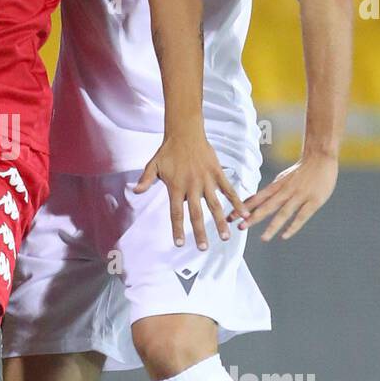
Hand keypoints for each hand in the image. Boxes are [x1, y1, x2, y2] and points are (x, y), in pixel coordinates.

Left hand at [135, 132, 247, 249]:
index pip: (176, 213)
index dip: (178, 229)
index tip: (180, 244)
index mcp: (176, 187)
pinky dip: (237, 202)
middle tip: (204, 248)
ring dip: (220, 222)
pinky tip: (244, 213)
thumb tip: (136, 191)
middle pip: (196, 214)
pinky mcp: (217, 173)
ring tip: (225, 237)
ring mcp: (206, 180)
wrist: (185, 132)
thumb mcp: (153, 165)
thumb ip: (146, 179)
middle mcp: (192, 186)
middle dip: (200, 232)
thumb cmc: (168, 150)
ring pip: (215, 205)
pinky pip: (228, 190)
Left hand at [239, 154, 338, 240]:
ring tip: (263, 238)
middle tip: (240, 228)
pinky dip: (293, 227)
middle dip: (252, 218)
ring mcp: (299, 196)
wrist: (321, 157)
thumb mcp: (282, 178)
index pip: (256, 198)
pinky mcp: (313, 201)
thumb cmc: (302, 169)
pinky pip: (301, 216)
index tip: (231, 217)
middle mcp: (285, 191)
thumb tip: (256, 201)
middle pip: (266, 206)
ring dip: (272, 226)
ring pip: (283, 213)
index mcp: (276, 186)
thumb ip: (271, 190)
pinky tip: (284, 236)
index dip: (243, 208)